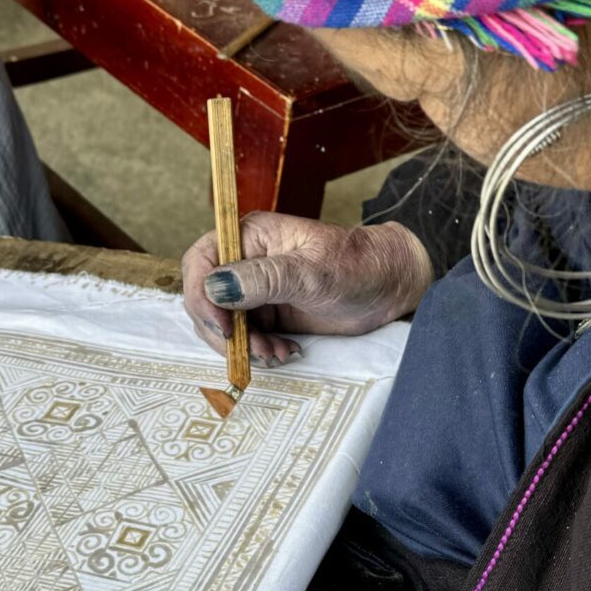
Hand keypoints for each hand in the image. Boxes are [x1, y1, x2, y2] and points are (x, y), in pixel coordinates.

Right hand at [182, 212, 432, 363]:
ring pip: (222, 323)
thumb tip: (216, 288)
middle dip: (224, 330)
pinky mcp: (267, 314)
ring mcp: (254, 289)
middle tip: (255, 350)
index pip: (201, 261)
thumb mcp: (312, 272)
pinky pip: (245, 337)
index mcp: (250, 236)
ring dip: (243, 346)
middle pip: (205, 298)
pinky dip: (259, 351)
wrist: (389, 287)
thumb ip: (263, 278)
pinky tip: (285, 352)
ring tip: (277, 354)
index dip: (201, 295)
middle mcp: (245, 261)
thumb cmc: (357, 265)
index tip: (223, 326)